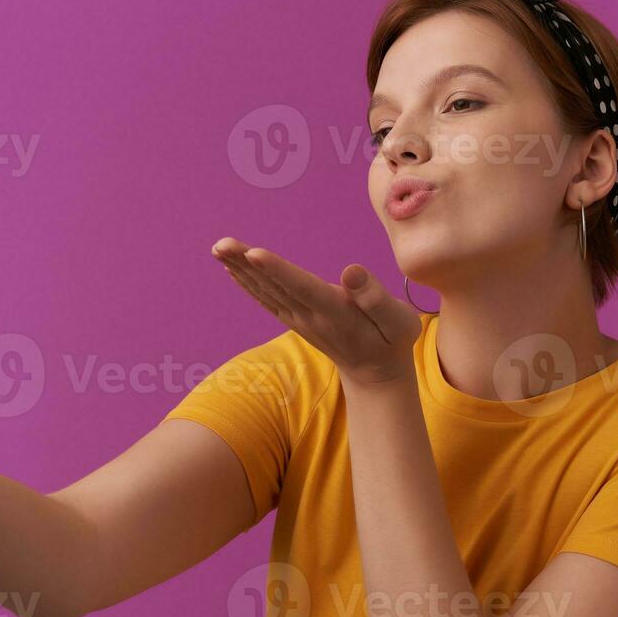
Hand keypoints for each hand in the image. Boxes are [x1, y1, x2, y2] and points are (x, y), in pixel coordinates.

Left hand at [212, 237, 420, 386]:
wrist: (375, 374)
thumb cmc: (391, 341)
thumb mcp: (398, 322)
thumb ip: (376, 298)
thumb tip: (352, 270)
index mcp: (336, 312)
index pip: (303, 287)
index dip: (279, 270)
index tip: (254, 253)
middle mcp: (311, 317)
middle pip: (275, 286)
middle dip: (247, 263)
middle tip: (221, 243)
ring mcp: (299, 320)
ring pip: (266, 291)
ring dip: (240, 269)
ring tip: (219, 248)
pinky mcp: (295, 320)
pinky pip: (266, 299)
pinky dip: (247, 283)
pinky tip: (232, 268)